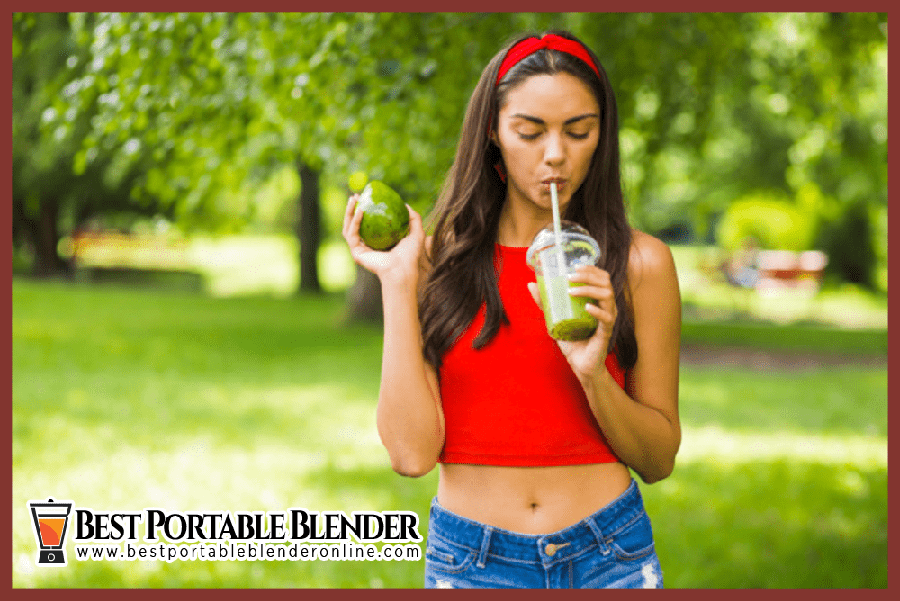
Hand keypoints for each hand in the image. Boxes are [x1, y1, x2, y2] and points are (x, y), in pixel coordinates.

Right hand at [342, 193, 424, 286]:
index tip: (366, 196)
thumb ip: (413, 218)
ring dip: (349, 213)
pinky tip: (361, 211)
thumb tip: (406, 204)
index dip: (365, 210)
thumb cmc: (410, 255)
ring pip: (349, 228)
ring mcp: (361, 250)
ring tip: (353, 199)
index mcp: (378, 242)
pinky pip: (352, 234)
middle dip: (352, 209)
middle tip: (355, 196)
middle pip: (355, 224)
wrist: (403, 269)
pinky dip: (355, 222)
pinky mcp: (357, 253)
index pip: (368, 224)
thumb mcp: (416, 232)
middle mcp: (368, 246)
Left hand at [527, 265, 616, 380]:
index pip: (601, 277)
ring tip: (571, 290)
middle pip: (606, 282)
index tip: (575, 265)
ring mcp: (607, 319)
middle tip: (571, 276)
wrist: (580, 364)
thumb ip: (545, 302)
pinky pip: (607, 318)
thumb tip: (531, 284)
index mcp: (597, 300)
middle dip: (589, 275)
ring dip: (589, 290)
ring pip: (607, 296)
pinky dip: (597, 311)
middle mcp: (605, 306)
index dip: (591, 268)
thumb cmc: (572, 340)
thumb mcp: (555, 317)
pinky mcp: (606, 332)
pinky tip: (586, 307)